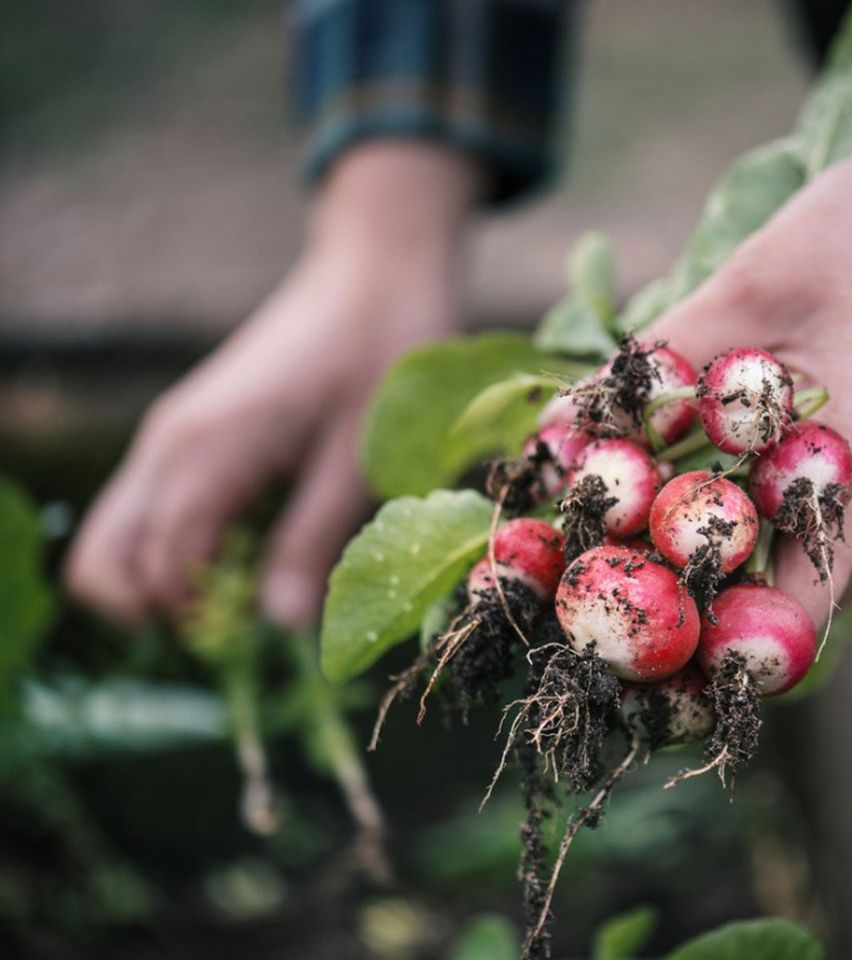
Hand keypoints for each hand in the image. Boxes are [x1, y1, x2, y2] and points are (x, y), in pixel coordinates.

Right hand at [66, 143, 478, 627]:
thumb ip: (314, 541)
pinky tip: (254, 544)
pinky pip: (152, 509)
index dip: (198, 618)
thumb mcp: (363, 459)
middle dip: (158, 610)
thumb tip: (278, 626)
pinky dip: (181, 547)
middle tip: (244, 619)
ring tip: (251, 585)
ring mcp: (172, 434)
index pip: (154, 568)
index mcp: (210, 449)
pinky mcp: (190, 433)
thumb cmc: (383, 357)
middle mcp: (170, 443)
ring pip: (117, 536)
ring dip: (165, 582)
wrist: (375, 273)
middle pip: (101, 560)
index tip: (264, 630)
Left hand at [647, 76, 851, 623]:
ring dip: (725, 549)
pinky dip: (765, 516)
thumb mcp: (754, 284)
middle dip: (689, 594)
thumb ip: (655, 371)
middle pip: (783, 608)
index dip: (694, 645)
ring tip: (642, 507)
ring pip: (801, 568)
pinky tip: (714, 468)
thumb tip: (558, 436)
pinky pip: (827, 529)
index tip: (612, 616)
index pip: (782, 633)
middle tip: (602, 556)